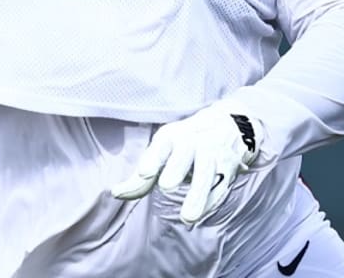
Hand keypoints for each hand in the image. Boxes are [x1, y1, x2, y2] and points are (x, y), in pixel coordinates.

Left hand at [111, 102, 262, 224]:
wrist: (226, 125)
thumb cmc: (183, 144)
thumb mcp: (162, 151)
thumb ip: (141, 177)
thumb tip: (116, 194)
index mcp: (170, 137)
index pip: (161, 146)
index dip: (152, 159)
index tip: (144, 173)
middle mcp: (191, 142)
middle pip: (184, 155)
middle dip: (176, 169)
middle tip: (166, 186)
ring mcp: (211, 154)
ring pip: (205, 174)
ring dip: (197, 195)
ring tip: (187, 217)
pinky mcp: (227, 168)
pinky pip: (220, 186)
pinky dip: (211, 201)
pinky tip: (202, 214)